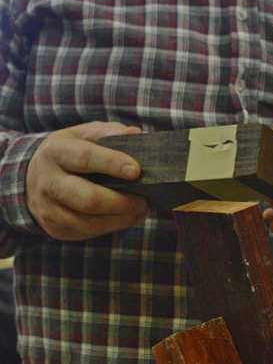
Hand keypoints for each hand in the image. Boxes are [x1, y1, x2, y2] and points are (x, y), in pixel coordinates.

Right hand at [26, 121, 148, 240]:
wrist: (35, 175)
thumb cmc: (72, 150)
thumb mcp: (86, 133)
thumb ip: (110, 132)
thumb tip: (135, 133)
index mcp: (56, 152)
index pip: (85, 158)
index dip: (112, 164)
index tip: (137, 171)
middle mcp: (47, 182)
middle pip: (87, 198)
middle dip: (121, 202)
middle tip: (144, 201)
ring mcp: (47, 208)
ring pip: (88, 222)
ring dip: (120, 220)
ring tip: (140, 211)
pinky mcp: (53, 227)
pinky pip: (85, 232)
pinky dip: (110, 228)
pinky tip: (125, 219)